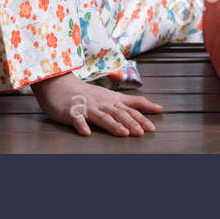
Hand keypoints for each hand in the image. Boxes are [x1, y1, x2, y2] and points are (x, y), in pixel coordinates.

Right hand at [30, 71, 163, 136]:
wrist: (60, 85)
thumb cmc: (88, 94)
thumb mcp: (113, 96)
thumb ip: (134, 102)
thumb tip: (159, 108)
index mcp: (111, 100)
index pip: (129, 109)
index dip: (141, 118)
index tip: (152, 128)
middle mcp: (101, 103)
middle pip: (118, 113)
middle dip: (130, 123)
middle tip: (141, 133)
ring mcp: (86, 107)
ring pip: (101, 116)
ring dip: (112, 124)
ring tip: (122, 133)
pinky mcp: (71, 112)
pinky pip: (76, 119)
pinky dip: (81, 125)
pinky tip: (86, 132)